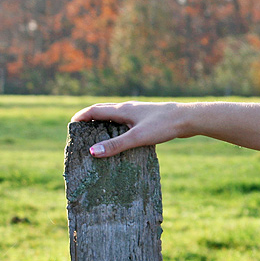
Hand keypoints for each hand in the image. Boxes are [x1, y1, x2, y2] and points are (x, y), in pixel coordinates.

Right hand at [71, 101, 187, 157]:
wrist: (189, 118)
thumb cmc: (164, 125)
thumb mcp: (138, 137)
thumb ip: (117, 145)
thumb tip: (93, 152)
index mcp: (123, 110)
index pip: (95, 110)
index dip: (81, 117)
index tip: (71, 125)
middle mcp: (129, 108)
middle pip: (104, 110)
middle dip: (90, 119)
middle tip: (80, 131)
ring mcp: (139, 113)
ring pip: (116, 116)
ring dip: (105, 123)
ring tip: (99, 136)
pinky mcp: (149, 119)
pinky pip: (128, 122)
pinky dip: (119, 128)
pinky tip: (124, 139)